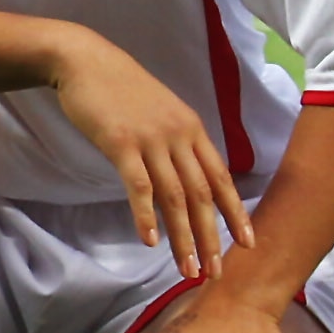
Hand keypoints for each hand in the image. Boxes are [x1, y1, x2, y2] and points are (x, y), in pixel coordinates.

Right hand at [41, 30, 249, 278]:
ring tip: (186, 268)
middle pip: (202, 195)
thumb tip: (186, 179)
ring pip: (175, 197)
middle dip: (211, 237)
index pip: (221, 178)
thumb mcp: (162, 112)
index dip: (235, 213)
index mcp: (192, 129)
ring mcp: (151, 139)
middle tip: (214, 271)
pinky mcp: (121, 143)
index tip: (247, 244)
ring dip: (183, 237)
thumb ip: (177, 143)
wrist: (86, 61)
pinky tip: (149, 241)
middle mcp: (179, 136)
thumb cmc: (121, 89)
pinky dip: (145, 216)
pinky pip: (139, 186)